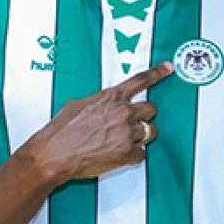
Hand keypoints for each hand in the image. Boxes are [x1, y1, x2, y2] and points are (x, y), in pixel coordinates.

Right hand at [28, 62, 173, 180]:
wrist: (55, 154)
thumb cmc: (61, 131)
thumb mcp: (79, 104)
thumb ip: (100, 101)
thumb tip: (104, 104)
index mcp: (111, 97)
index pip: (140, 80)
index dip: (157, 73)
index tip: (168, 68)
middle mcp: (122, 112)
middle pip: (151, 109)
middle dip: (144, 116)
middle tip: (133, 123)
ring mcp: (127, 133)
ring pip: (151, 132)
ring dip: (141, 136)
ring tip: (123, 141)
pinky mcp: (127, 153)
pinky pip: (142, 153)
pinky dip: (134, 155)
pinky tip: (119, 154)